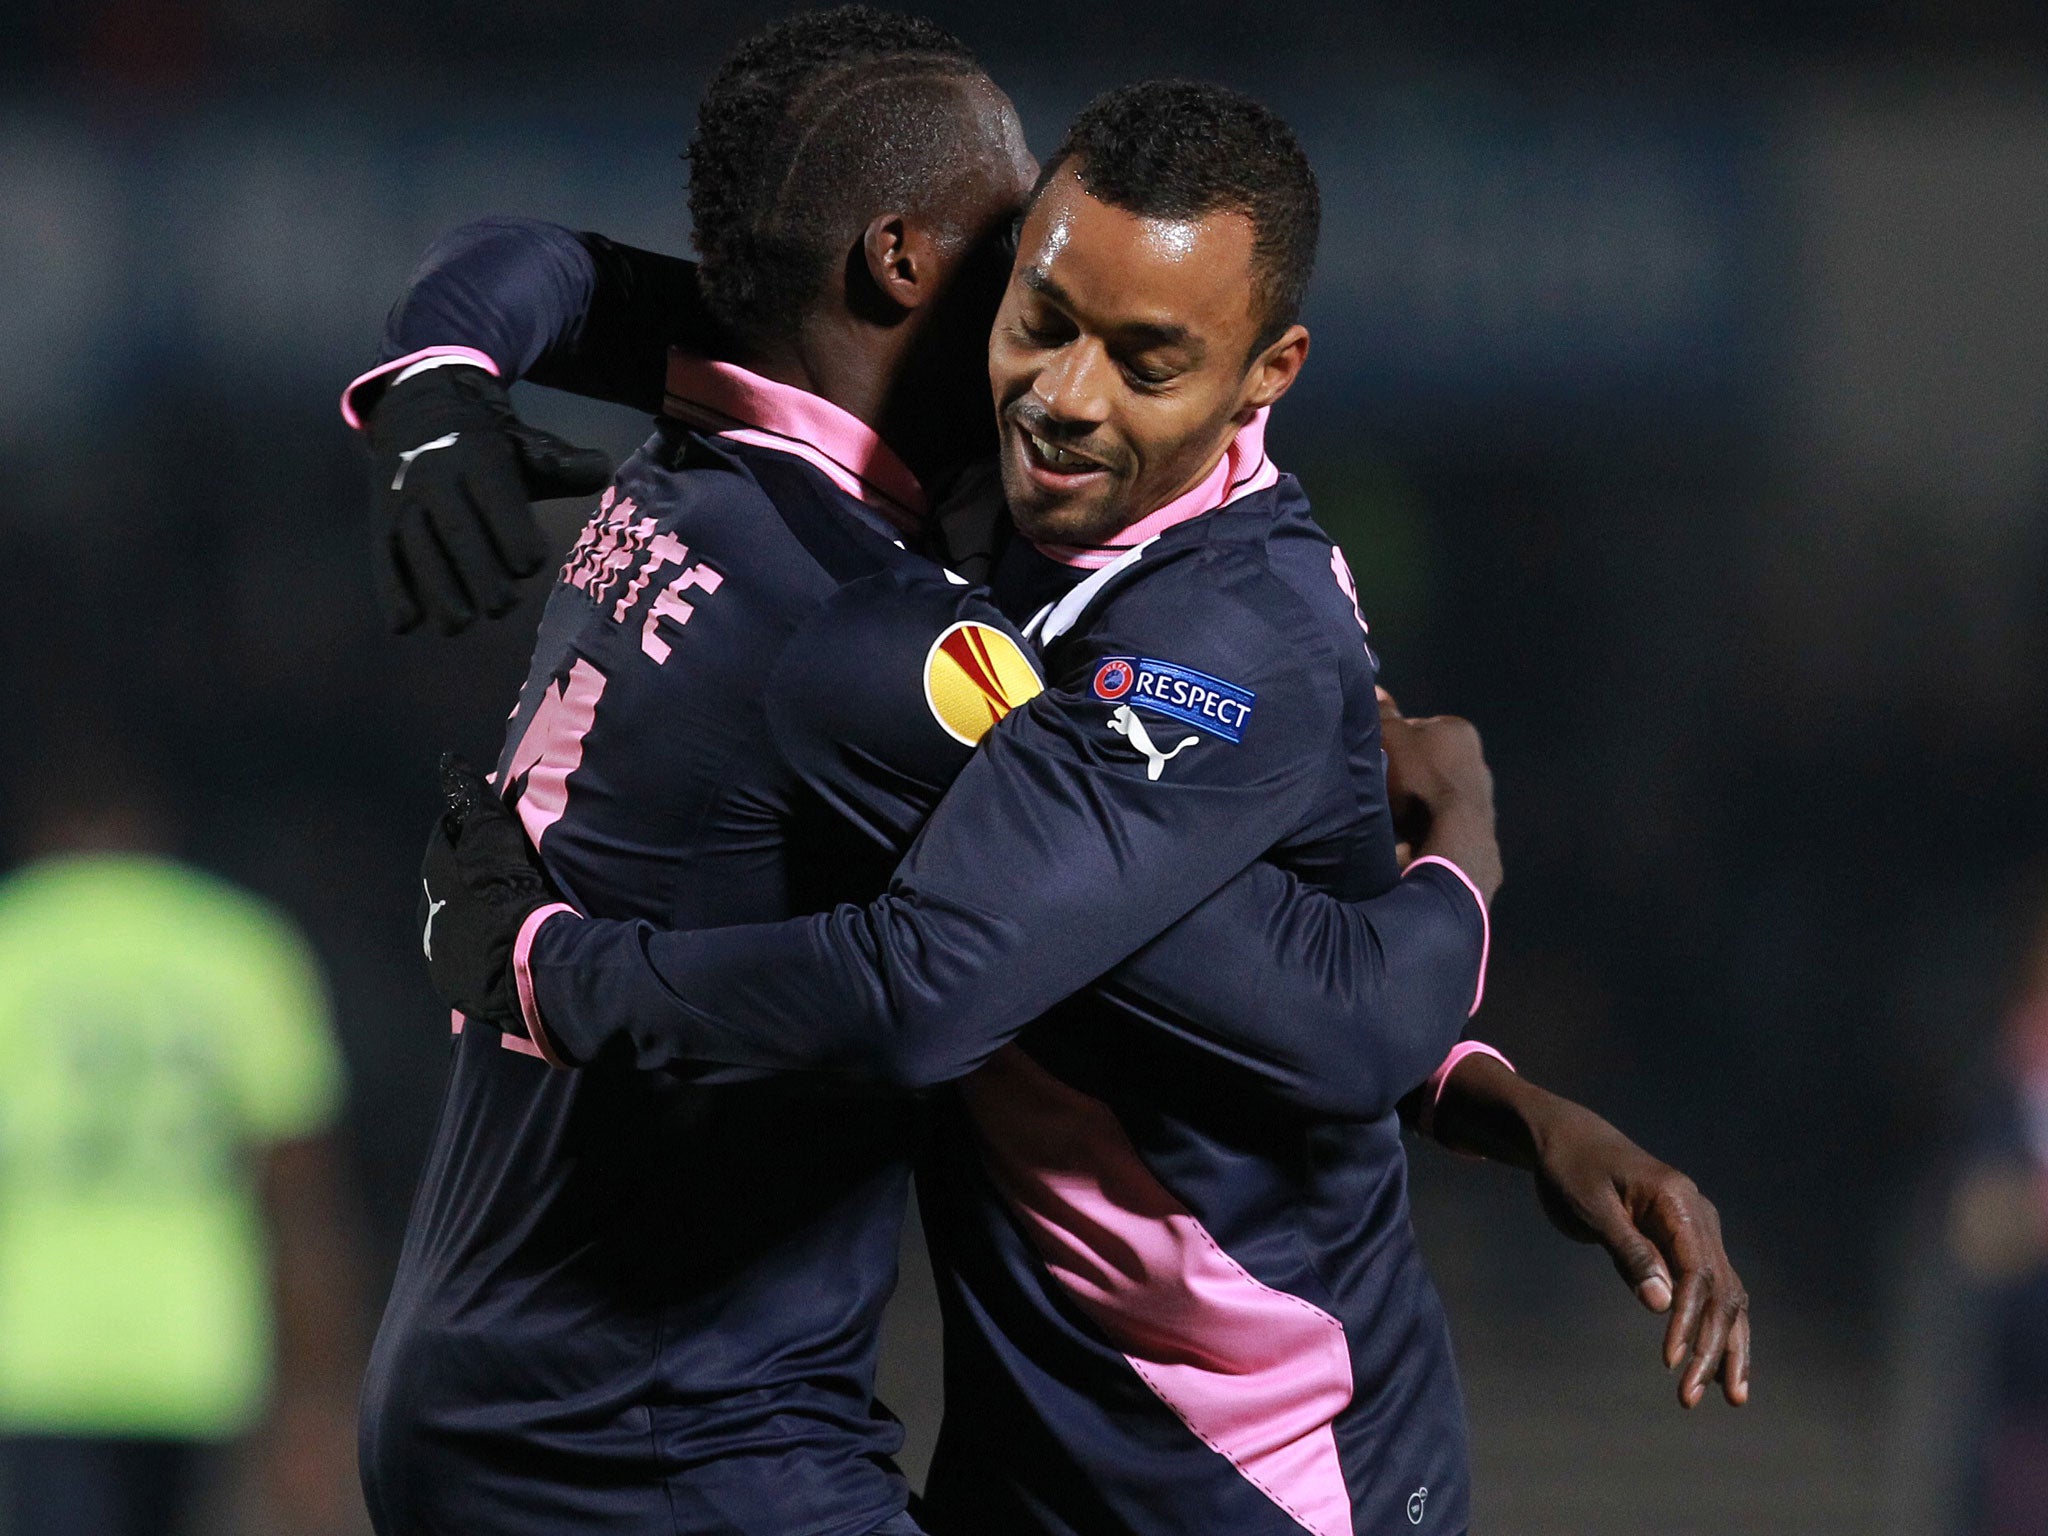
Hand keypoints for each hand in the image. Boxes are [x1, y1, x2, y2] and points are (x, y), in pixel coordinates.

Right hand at [367, 365, 612, 633]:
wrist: (418, 416)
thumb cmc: (490, 449)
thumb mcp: (527, 447)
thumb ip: (564, 466)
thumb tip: (603, 470)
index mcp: (478, 458)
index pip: (496, 500)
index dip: (515, 538)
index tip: (531, 565)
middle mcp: (436, 477)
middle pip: (457, 531)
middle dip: (480, 576)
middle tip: (503, 606)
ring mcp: (402, 501)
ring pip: (416, 549)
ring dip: (437, 592)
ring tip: (461, 622)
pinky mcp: (380, 524)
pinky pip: (383, 559)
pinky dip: (392, 592)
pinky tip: (408, 623)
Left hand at [419, 753, 555, 1022]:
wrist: (532, 969)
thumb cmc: (514, 898)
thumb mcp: (496, 841)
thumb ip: (472, 801)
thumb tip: (447, 761)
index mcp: (434, 880)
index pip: (446, 840)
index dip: (470, 827)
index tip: (496, 824)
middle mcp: (427, 919)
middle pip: (449, 882)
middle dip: (471, 871)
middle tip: (507, 864)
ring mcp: (441, 957)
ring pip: (457, 920)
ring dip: (477, 910)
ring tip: (510, 905)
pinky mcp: (458, 987)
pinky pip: (469, 955)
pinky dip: (484, 943)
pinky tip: (506, 941)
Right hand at [1376, 687, 1500, 901]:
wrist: (1453, 839)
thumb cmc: (1420, 780)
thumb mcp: (1392, 739)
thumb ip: (1384, 714)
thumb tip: (1377, 688)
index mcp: (1458, 729)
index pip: (1415, 726)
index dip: (1391, 740)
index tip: (1376, 756)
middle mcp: (1475, 756)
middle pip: (1424, 759)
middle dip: (1403, 771)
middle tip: (1380, 784)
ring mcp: (1478, 793)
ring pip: (1431, 788)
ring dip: (1414, 798)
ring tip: (1392, 812)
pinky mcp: (1475, 824)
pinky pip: (1438, 815)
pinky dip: (1423, 820)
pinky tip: (1407, 831)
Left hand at [1526, 1097, 1751, 1407]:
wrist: (1568, 1140)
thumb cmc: (1572, 1169)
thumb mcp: (1589, 1207)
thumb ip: (1626, 1252)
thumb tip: (1662, 1305)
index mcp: (1678, 1200)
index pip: (1697, 1273)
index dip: (1688, 1320)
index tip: (1670, 1361)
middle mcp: (1700, 1217)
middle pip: (1721, 1291)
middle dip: (1711, 1347)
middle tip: (1689, 1397)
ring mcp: (1698, 1231)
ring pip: (1728, 1297)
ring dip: (1725, 1346)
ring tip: (1730, 1398)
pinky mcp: (1687, 1245)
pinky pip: (1711, 1291)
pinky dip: (1716, 1328)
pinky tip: (1717, 1368)